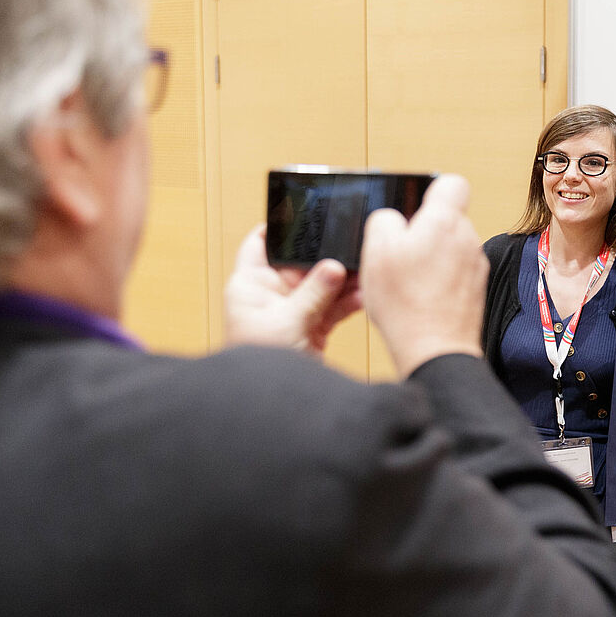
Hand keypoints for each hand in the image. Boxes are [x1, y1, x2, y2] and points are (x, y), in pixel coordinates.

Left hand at [223, 224, 360, 353]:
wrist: (269, 405)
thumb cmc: (259, 364)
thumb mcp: (286, 321)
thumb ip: (314, 292)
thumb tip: (334, 266)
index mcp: (251, 285)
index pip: (261, 244)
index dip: (279, 227)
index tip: (304, 211)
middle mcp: (271, 295)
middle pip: (301, 263)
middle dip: (325, 254)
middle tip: (348, 241)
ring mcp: (292, 311)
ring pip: (321, 285)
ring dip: (342, 279)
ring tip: (365, 269)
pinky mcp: (311, 328)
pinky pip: (332, 308)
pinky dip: (347, 302)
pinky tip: (364, 295)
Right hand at [360, 175, 485, 374]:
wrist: (435, 350)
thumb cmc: (406, 304)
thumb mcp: (376, 252)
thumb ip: (384, 221)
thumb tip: (392, 219)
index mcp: (444, 221)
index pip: (451, 183)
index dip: (431, 190)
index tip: (415, 207)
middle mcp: (467, 239)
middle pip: (447, 219)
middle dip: (424, 231)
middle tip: (401, 254)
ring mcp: (475, 265)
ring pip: (451, 247)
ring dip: (432, 257)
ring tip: (409, 281)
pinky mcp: (476, 289)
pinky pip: (455, 272)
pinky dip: (440, 279)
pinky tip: (421, 296)